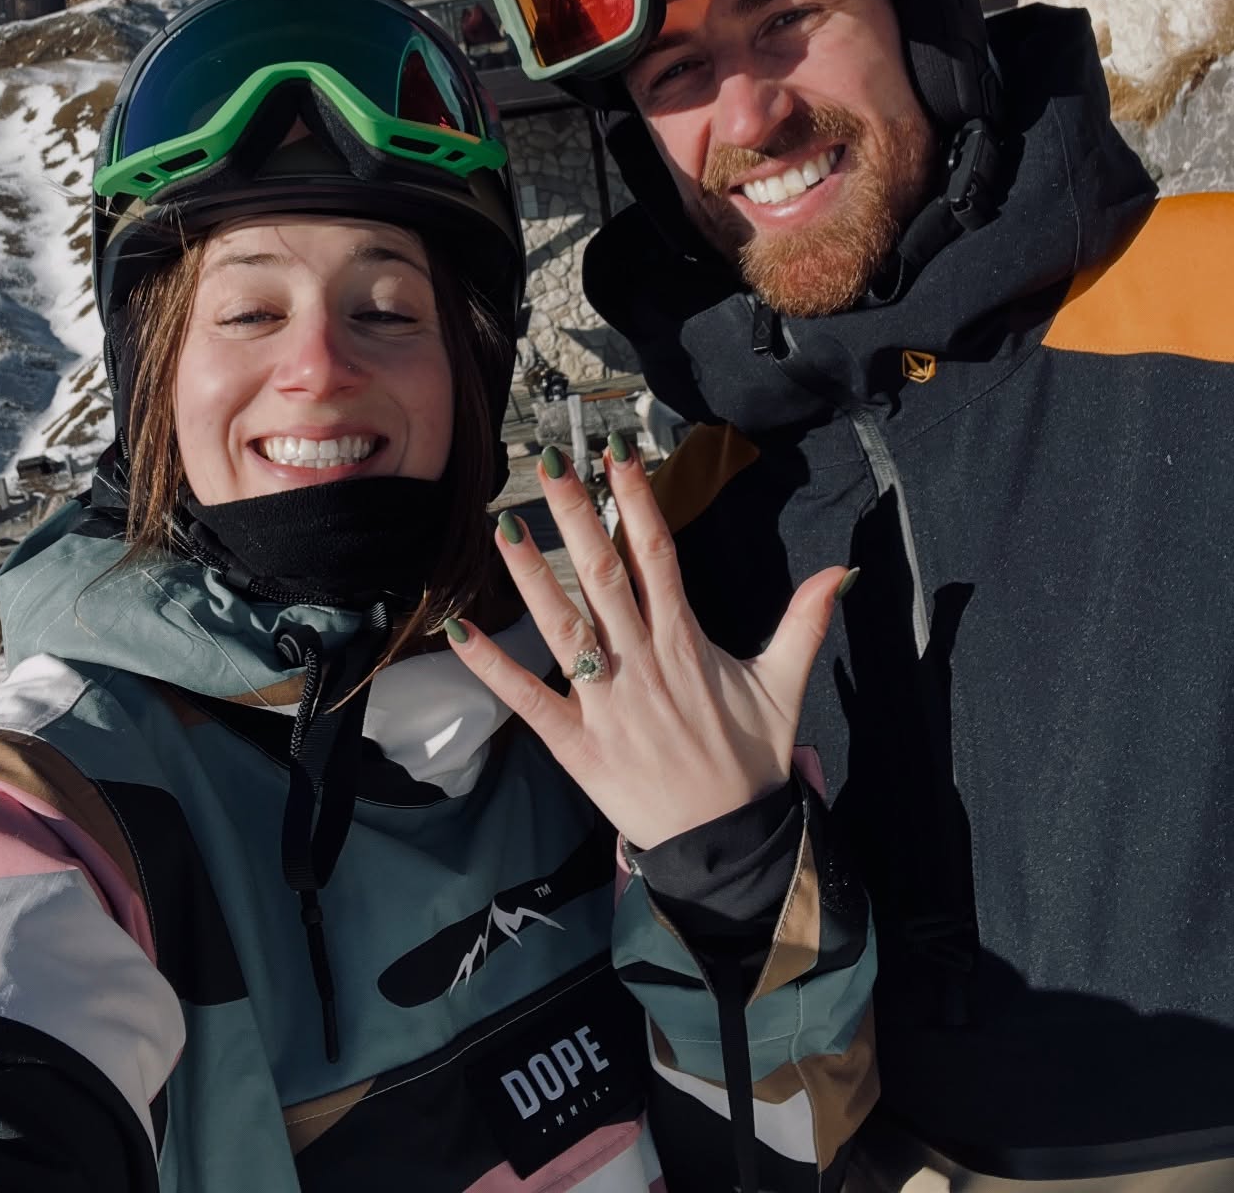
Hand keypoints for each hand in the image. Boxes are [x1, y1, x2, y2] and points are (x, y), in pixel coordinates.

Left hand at [446, 438, 851, 850]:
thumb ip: (805, 622)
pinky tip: (457, 629)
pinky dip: (492, 666)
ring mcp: (606, 704)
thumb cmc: (750, 762)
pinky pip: (528, 699)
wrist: (730, 847)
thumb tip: (843, 568)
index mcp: (687, 642)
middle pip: (604, 575)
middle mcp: (642, 663)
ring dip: (531, 576)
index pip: (657, 555)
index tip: (617, 453)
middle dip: (576, 516)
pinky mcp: (575, 745)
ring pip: (563, 627)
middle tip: (549, 462)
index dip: (636, 501)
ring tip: (503, 526)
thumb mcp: (784, 687)